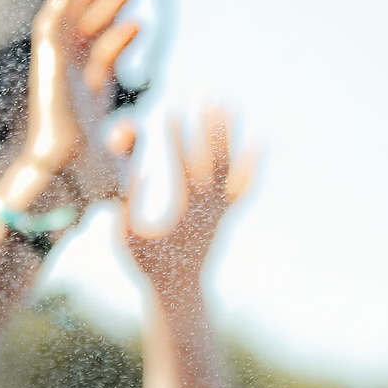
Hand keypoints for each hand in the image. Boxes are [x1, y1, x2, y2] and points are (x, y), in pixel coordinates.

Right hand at [14, 0, 139, 207]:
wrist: (64, 181)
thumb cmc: (87, 183)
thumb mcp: (114, 161)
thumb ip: (124, 145)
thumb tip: (130, 127)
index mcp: (87, 102)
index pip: (103, 60)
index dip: (119, 38)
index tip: (140, 23)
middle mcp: (70, 82)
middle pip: (89, 35)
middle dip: (108, 9)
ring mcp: (57, 71)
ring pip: (73, 23)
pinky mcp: (47, 64)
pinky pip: (53, 23)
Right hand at [121, 107, 256, 298]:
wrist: (179, 294)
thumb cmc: (147, 266)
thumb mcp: (127, 238)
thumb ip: (130, 204)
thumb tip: (138, 170)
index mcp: (183, 214)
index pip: (179, 166)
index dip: (174, 137)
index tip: (169, 109)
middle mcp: (208, 209)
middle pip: (212, 159)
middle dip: (207, 124)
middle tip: (205, 93)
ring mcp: (221, 212)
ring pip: (230, 166)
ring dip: (228, 133)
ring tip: (228, 101)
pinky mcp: (227, 215)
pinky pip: (245, 185)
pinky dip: (253, 163)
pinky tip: (260, 139)